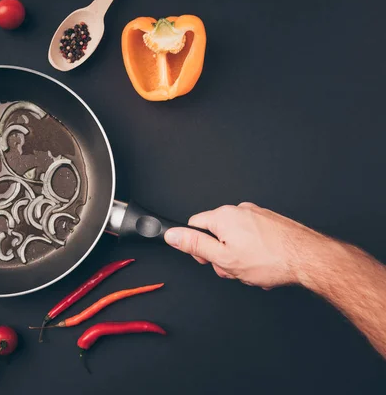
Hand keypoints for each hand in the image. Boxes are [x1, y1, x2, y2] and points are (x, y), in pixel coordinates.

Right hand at [164, 202, 334, 288]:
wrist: (308, 258)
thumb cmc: (271, 259)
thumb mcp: (223, 258)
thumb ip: (194, 245)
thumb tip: (172, 234)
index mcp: (223, 217)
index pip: (194, 226)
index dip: (197, 247)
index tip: (208, 259)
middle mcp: (240, 210)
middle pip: (216, 234)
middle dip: (223, 255)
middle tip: (235, 268)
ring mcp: (257, 215)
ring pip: (236, 238)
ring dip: (240, 257)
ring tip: (254, 269)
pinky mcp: (271, 222)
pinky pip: (253, 238)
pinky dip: (255, 252)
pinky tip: (265, 265)